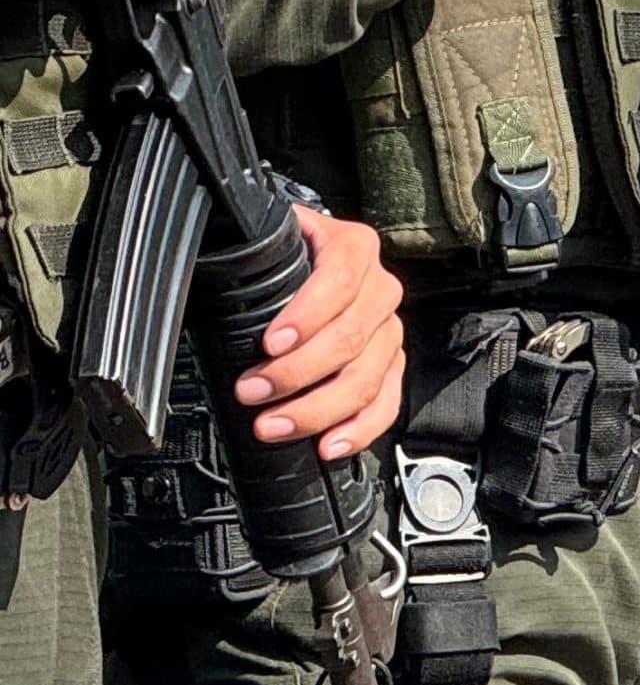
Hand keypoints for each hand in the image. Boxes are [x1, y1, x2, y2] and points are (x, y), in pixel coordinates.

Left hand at [232, 207, 403, 459]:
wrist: (317, 261)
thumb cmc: (287, 256)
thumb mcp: (272, 239)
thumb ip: (253, 248)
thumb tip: (203, 259)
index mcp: (354, 249)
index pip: (339, 281)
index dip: (307, 315)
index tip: (269, 344)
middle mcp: (380, 290)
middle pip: (351, 338)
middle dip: (296, 372)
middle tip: (250, 392)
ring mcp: (389, 331)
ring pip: (366, 377)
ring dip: (317, 409)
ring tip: (272, 426)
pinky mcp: (392, 365)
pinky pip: (385, 401)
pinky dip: (359, 428)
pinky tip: (329, 445)